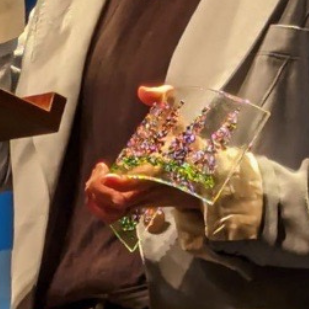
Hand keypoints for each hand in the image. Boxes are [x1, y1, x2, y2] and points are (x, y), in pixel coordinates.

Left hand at [84, 84, 200, 222]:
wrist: (212, 178)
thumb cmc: (192, 148)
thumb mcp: (180, 120)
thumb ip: (164, 99)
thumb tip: (142, 91)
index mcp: (156, 170)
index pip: (130, 183)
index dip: (112, 179)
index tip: (104, 165)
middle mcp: (147, 190)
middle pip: (113, 201)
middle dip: (97, 186)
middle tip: (101, 169)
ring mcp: (144, 202)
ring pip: (111, 212)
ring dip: (98, 198)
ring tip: (99, 179)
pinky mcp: (142, 208)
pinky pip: (116, 217)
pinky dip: (103, 208)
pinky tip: (104, 190)